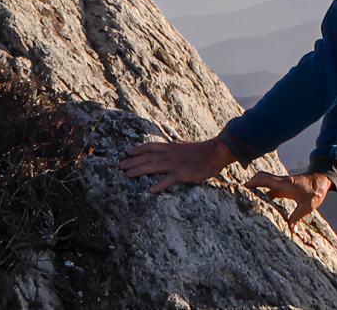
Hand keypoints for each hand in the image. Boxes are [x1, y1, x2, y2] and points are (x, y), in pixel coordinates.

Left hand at [120, 137, 236, 193]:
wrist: (216, 153)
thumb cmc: (203, 151)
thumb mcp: (185, 148)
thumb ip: (174, 152)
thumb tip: (165, 155)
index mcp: (171, 147)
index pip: (151, 146)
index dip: (138, 149)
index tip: (128, 152)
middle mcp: (170, 155)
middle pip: (147, 157)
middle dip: (133, 161)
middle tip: (120, 165)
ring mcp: (175, 165)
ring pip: (152, 167)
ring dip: (139, 170)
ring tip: (127, 174)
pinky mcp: (181, 175)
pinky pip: (167, 181)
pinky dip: (158, 185)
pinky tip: (150, 190)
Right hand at [245, 170, 332, 228]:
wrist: (321, 181)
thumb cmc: (315, 192)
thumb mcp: (307, 207)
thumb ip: (296, 218)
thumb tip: (290, 231)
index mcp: (284, 184)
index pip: (264, 180)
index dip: (252, 182)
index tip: (241, 187)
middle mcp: (281, 182)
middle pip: (261, 178)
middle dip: (249, 184)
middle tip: (238, 192)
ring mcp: (282, 183)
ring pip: (265, 182)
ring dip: (255, 187)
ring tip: (245, 197)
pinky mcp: (284, 186)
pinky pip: (270, 187)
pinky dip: (263, 192)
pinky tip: (260, 201)